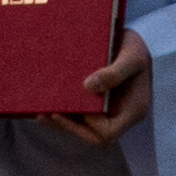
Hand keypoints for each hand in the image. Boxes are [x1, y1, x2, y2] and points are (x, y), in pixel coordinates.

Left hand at [41, 26, 154, 147]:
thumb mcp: (132, 56)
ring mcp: (108, 111)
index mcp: (133, 109)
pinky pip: (80, 115)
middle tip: (45, 114)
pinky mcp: (97, 104)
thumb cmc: (136, 48)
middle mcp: (120, 115)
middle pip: (92, 134)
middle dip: (69, 126)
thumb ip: (115, 73)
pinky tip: (45, 105)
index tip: (76, 108)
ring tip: (39, 112)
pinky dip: (64, 112)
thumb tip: (89, 87)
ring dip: (61, 122)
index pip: (108, 133)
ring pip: (83, 126)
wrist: (134, 40)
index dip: (89, 126)